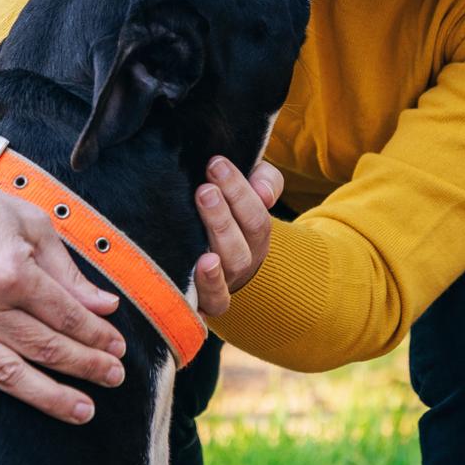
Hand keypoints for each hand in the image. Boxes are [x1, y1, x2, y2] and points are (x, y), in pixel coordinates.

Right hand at [0, 139, 128, 461]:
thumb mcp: (30, 223)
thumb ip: (67, 271)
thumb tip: (106, 306)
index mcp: (10, 270)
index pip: (66, 315)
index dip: (97, 334)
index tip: (117, 347)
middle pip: (44, 347)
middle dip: (85, 365)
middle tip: (113, 379)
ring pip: (6, 374)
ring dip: (47, 397)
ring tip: (82, 411)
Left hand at [192, 155, 283, 317]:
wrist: (208, 252)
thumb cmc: (227, 212)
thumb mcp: (249, 188)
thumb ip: (265, 180)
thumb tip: (263, 193)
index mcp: (255, 234)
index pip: (255, 214)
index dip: (238, 190)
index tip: (216, 164)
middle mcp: (244, 261)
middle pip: (242, 243)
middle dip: (223, 215)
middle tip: (205, 189)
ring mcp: (225, 283)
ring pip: (230, 268)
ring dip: (217, 240)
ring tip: (200, 218)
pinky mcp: (204, 301)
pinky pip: (213, 301)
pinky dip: (208, 285)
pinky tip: (199, 264)